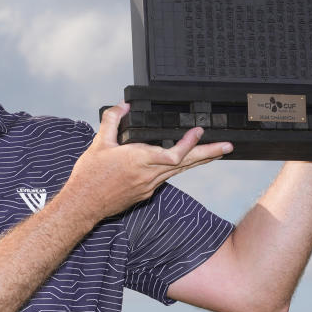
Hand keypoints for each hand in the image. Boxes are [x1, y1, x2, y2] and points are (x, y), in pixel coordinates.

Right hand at [62, 103, 232, 221]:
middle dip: (209, 153)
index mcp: (138, 160)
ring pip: (179, 171)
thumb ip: (112, 121)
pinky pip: (167, 177)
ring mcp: (149, 186)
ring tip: (216, 152)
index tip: (198, 131)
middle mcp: (148, 175)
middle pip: (186, 164)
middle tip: (227, 146)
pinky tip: (184, 162)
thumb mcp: (98, 144)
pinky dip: (179, 167)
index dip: (189, 143)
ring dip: (198, 160)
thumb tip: (123, 106)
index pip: (173, 154)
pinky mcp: (145, 193)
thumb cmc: (89, 177)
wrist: (83, 205)